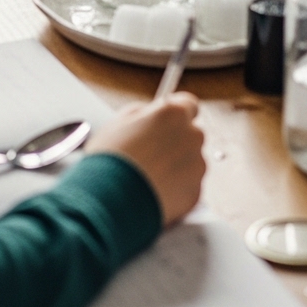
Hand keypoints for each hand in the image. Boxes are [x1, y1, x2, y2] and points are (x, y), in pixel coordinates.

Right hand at [87, 93, 204, 226]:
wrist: (110, 201)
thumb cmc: (111, 159)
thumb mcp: (119, 121)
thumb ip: (143, 113)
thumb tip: (150, 115)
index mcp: (173, 114)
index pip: (189, 105)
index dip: (176, 115)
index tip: (167, 123)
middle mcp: (191, 136)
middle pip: (190, 135)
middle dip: (175, 142)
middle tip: (152, 154)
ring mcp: (196, 166)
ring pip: (191, 162)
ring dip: (176, 167)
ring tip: (150, 177)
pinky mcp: (195, 192)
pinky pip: (189, 186)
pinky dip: (176, 189)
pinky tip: (155, 191)